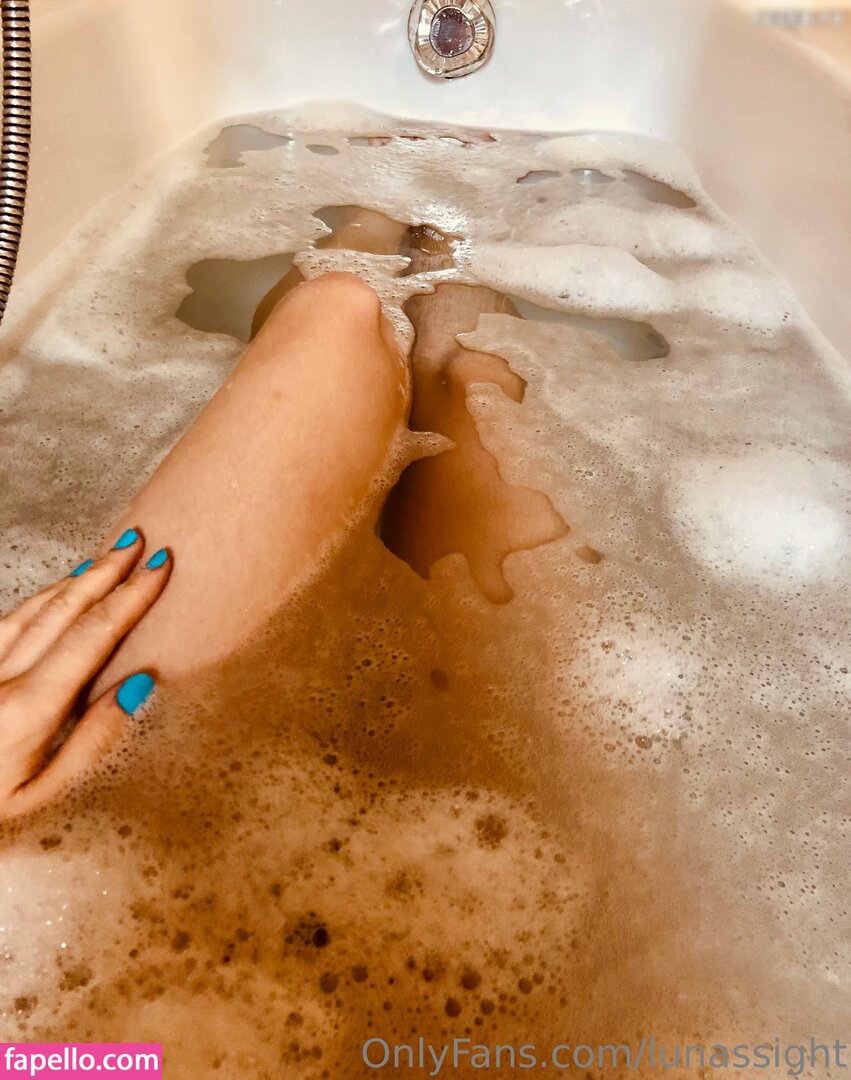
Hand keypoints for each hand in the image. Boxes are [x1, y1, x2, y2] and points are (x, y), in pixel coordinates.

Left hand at [0, 529, 170, 821]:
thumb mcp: (42, 796)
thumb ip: (92, 740)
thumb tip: (138, 686)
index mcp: (27, 709)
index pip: (93, 635)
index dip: (131, 597)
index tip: (160, 567)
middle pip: (62, 610)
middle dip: (106, 573)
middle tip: (139, 543)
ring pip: (29, 609)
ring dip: (73, 581)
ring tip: (105, 559)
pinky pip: (5, 623)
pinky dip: (38, 601)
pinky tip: (55, 593)